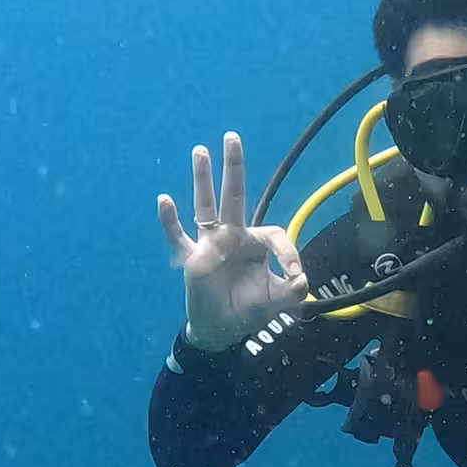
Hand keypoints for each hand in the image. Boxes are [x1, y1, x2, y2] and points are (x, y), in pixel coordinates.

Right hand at [157, 131, 309, 351]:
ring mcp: (210, 244)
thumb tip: (302, 280)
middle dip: (234, 168)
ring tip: (200, 151)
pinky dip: (170, 220)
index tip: (294, 275)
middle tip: (232, 137)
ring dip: (202, 179)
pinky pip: (178, 236)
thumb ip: (292, 292)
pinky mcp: (192, 258)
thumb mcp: (276, 302)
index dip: (287, 252)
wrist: (220, 329)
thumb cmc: (247, 309)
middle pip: (234, 196)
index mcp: (255, 243)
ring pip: (205, 206)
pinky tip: (164, 200)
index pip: (274, 233)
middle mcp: (232, 236)